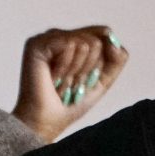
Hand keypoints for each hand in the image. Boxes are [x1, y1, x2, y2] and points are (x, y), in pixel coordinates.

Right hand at [13, 26, 128, 140]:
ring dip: (77, 70)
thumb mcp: (103, 80)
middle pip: (96, 40)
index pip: (103, 35)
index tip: (83, 81)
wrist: (47, 121)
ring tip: (61, 82)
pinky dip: (66, 66)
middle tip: (70, 83)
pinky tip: (53, 77)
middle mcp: (59, 35)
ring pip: (85, 42)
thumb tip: (112, 38)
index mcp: (73, 40)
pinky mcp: (37, 44)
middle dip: (88, 68)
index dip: (100, 61)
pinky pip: (70, 44)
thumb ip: (117, 58)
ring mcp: (47, 38)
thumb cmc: (69, 103)